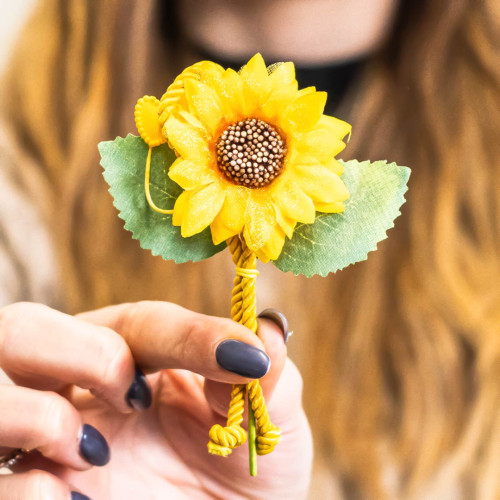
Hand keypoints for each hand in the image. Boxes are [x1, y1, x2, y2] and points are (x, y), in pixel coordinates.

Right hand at [0, 302, 311, 498]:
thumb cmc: (247, 472)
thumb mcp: (270, 422)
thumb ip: (269, 378)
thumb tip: (267, 333)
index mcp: (138, 355)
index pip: (140, 324)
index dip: (189, 336)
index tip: (244, 359)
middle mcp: (80, 389)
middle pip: (24, 329)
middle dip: (77, 351)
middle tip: (132, 395)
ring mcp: (47, 444)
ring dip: (36, 414)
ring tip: (95, 450)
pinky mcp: (38, 492)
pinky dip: (28, 489)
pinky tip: (75, 499)